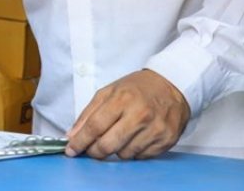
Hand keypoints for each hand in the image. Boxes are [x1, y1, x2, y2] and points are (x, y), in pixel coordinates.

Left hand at [65, 69, 189, 159]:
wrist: (172, 85)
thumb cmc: (138, 88)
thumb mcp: (109, 92)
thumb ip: (88, 113)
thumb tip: (73, 135)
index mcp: (122, 99)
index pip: (95, 126)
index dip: (80, 141)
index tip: (71, 149)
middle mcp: (140, 115)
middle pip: (108, 145)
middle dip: (94, 151)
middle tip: (91, 150)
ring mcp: (155, 129)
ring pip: (124, 154)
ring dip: (115, 150)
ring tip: (118, 137)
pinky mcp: (167, 140)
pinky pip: (141, 157)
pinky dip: (133, 152)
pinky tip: (134, 139)